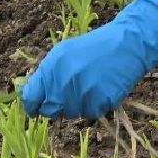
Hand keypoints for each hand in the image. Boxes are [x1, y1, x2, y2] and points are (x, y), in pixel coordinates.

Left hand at [20, 0, 157, 118]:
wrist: (127, 44)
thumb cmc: (94, 48)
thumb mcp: (64, 53)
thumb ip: (46, 74)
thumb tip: (30, 98)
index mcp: (52, 67)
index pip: (32, 98)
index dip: (32, 106)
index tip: (36, 108)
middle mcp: (64, 81)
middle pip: (50, 111)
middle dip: (56, 107)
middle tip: (70, 94)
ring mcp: (82, 93)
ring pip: (71, 113)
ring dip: (77, 105)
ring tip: (90, 84)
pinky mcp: (100, 102)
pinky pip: (90, 113)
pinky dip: (95, 105)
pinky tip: (102, 88)